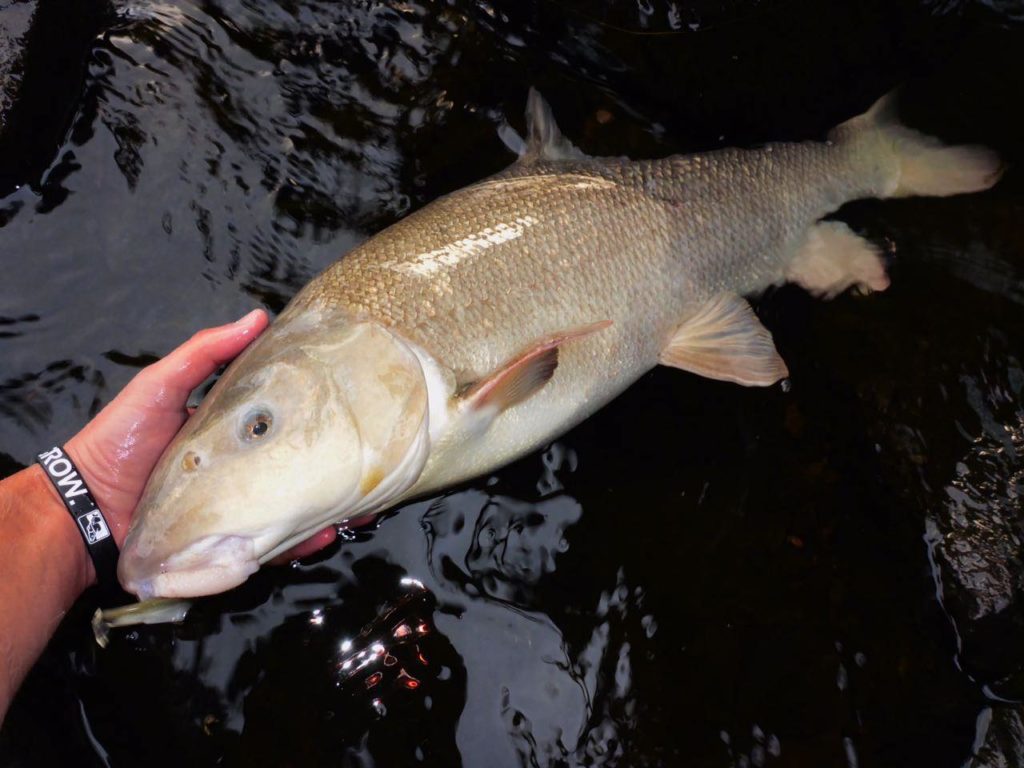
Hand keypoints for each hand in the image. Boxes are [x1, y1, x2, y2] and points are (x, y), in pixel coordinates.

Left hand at [63, 308, 344, 575]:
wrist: (86, 508)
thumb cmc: (121, 440)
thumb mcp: (161, 385)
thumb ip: (204, 351)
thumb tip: (258, 317)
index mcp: (230, 431)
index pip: (281, 420)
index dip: (314, 416)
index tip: (348, 407)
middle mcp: (241, 471)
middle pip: (296, 468)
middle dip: (332, 468)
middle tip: (366, 462)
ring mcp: (239, 509)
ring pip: (293, 507)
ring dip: (326, 507)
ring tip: (359, 504)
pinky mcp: (232, 543)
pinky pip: (273, 544)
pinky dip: (301, 541)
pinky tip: (325, 531)